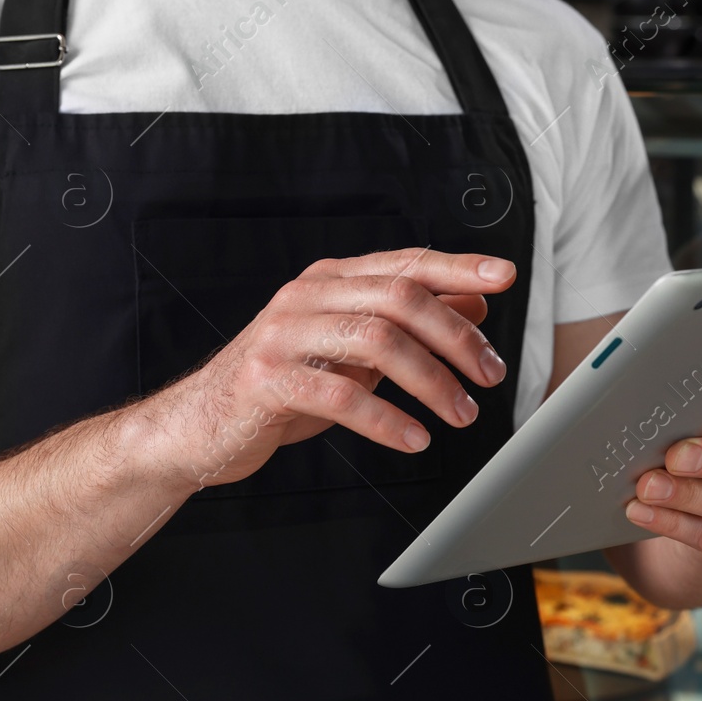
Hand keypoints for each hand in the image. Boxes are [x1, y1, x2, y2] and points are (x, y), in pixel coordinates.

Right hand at [131, 247, 513, 489]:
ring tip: (462, 414)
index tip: (504, 277)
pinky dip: (386, 419)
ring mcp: (283, 334)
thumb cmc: (284, 387)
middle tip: (489, 375)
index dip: (458, 267)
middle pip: (400, 299)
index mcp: (331, 281)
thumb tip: (474, 305)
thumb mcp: (354, 352)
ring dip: (431, 381)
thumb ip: (407, 326)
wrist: (197, 427)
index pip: (406, 262)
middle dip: (455, 338)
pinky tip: (414, 438)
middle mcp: (307, 296)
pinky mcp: (265, 379)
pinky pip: (339, 394)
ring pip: (376, 341)